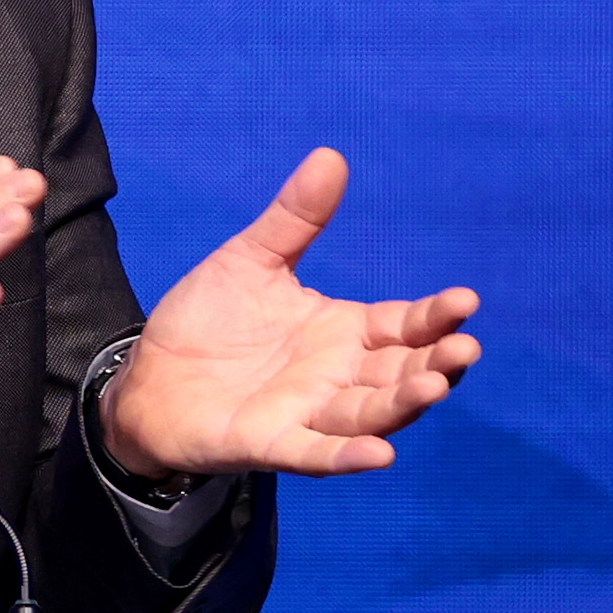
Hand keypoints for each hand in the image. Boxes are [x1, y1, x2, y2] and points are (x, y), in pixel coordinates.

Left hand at [100, 147, 478, 480]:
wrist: (147, 376)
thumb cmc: (207, 321)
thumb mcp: (250, 261)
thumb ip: (293, 219)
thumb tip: (330, 155)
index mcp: (342, 331)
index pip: (403, 325)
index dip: (434, 316)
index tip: (465, 301)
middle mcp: (336, 376)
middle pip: (400, 372)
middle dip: (435, 363)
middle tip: (465, 348)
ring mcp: (307, 413)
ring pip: (370, 414)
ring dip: (404, 404)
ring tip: (434, 386)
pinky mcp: (270, 444)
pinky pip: (317, 454)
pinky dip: (348, 457)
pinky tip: (380, 455)